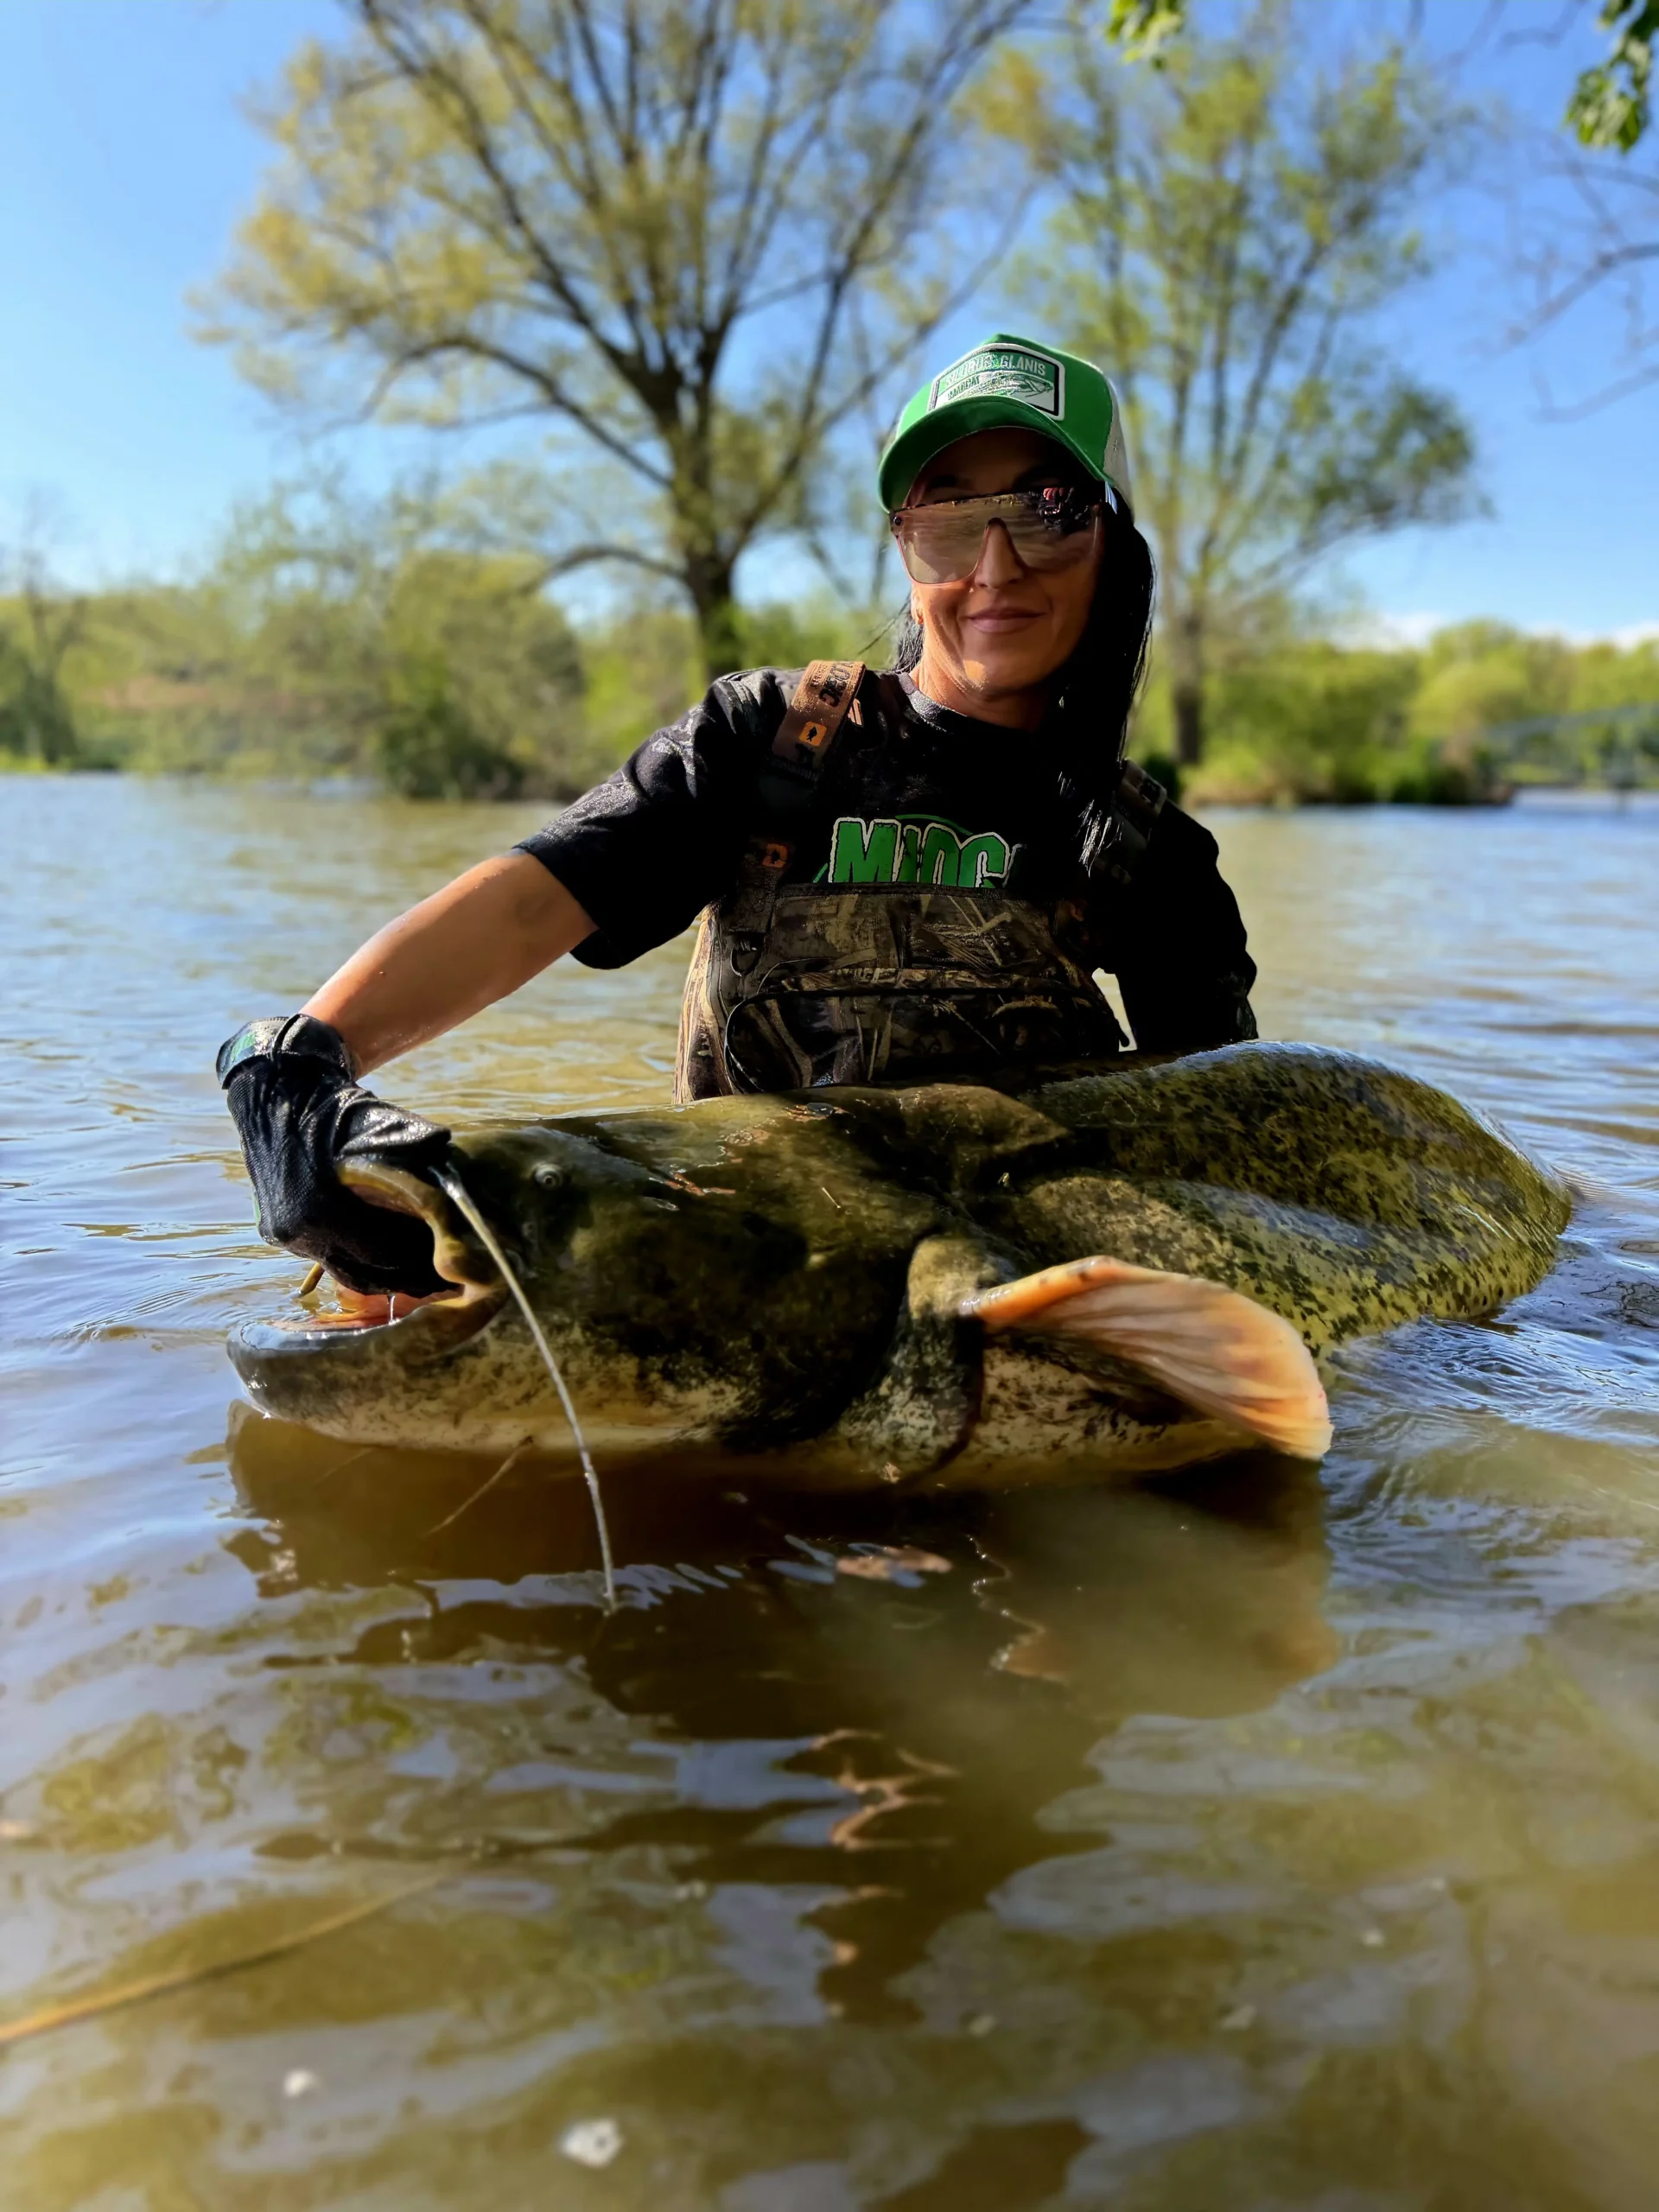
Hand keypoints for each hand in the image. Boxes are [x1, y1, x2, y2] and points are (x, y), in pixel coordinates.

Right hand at [217, 1015, 451, 1295]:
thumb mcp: (378, 1122)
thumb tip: (458, 1168)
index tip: (447, 1261)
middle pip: (363, 1272)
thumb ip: (416, 1148)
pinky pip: (322, 1255)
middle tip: (437, 1279)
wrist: (275, 1090)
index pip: (381, 1254)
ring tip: (415, 1272)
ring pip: (342, 1270)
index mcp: (323, 1208)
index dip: (417, 1261)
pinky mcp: (274, 1233)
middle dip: (402, 1276)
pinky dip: (352, 1257)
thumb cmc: (334, 1107)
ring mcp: (284, 1235)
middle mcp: (299, 1230)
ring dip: (378, 1273)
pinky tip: (380, 1255)